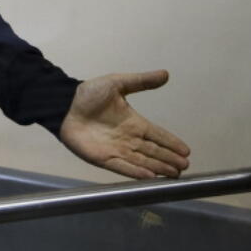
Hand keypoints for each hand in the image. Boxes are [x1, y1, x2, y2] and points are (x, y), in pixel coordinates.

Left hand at [58, 70, 190, 178]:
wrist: (63, 105)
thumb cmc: (88, 94)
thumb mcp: (117, 83)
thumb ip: (141, 81)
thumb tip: (165, 73)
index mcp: (133, 122)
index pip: (157, 134)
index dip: (171, 143)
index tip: (187, 151)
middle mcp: (128, 138)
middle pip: (153, 151)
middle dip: (169, 159)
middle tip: (185, 167)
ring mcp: (116, 150)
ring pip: (142, 161)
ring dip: (158, 168)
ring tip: (174, 174)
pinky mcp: (103, 158)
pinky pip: (123, 167)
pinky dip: (136, 172)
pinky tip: (150, 177)